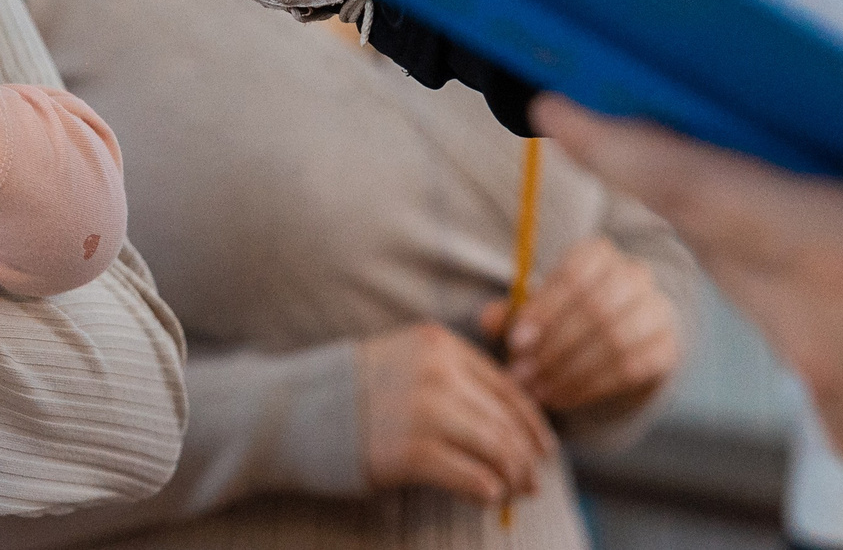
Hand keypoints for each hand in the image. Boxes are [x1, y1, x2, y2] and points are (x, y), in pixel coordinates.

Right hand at [355, 321, 557, 505]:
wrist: (298, 411)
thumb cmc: (356, 392)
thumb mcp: (407, 362)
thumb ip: (454, 378)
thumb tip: (511, 424)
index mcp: (440, 345)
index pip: (506, 387)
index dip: (532, 423)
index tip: (544, 449)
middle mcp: (438, 373)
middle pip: (504, 421)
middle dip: (525, 457)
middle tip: (532, 482)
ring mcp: (425, 412)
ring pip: (496, 449)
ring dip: (512, 477)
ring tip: (514, 493)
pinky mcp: (412, 452)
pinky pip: (471, 477)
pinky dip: (487, 491)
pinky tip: (487, 497)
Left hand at [482, 234, 681, 413]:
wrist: (618, 336)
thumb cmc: (565, 317)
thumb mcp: (536, 312)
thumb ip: (511, 314)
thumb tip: (487, 319)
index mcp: (598, 253)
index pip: (574, 274)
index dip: (545, 309)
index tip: (516, 343)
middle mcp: (634, 274)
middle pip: (597, 308)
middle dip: (555, 347)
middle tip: (523, 377)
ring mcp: (657, 310)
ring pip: (616, 339)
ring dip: (572, 371)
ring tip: (540, 393)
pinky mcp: (667, 347)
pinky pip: (633, 368)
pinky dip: (594, 386)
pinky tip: (565, 398)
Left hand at [534, 94, 842, 549]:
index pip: (700, 189)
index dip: (618, 143)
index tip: (559, 106)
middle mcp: (823, 345)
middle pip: (728, 246)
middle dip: (704, 190)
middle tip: (684, 131)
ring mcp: (842, 412)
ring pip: (779, 310)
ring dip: (788, 261)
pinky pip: (827, 368)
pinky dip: (841, 326)